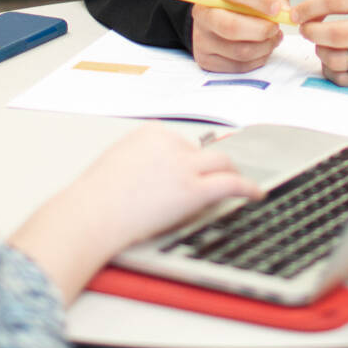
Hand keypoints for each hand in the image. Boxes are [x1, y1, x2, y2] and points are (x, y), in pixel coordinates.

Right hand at [9, 125, 262, 302]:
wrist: (91, 214)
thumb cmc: (94, 199)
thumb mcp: (115, 163)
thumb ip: (138, 160)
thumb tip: (151, 172)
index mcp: (150, 133)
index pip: (179, 142)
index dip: (184, 159)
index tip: (185, 171)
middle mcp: (170, 143)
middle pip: (201, 152)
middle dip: (205, 166)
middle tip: (211, 180)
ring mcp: (184, 165)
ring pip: (220, 163)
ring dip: (229, 173)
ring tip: (237, 184)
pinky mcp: (194, 190)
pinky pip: (230, 183)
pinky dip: (247, 187)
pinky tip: (256, 193)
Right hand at [189, 0, 289, 71]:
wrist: (222, 12)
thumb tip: (283, 10)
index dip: (258, 0)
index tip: (276, 9)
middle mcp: (203, 12)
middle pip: (232, 27)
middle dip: (261, 30)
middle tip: (275, 27)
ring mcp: (201, 38)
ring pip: (239, 51)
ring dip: (264, 46)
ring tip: (273, 37)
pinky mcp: (206, 59)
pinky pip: (238, 66)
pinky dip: (258, 59)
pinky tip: (263, 47)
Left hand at [294, 0, 347, 84]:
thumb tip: (306, 12)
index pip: (334, 1)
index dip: (309, 8)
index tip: (297, 14)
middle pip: (335, 35)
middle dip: (312, 32)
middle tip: (307, 30)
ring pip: (337, 60)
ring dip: (321, 52)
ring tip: (323, 44)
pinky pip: (345, 78)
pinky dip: (331, 70)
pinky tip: (334, 59)